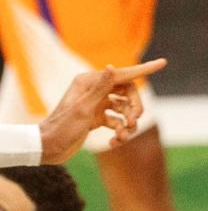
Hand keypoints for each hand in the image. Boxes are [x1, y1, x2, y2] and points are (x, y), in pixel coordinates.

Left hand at [39, 60, 165, 160]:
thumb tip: (111, 66)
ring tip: (121, 137)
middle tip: (134, 121)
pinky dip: (119, 132)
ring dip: (127, 124)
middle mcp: (93, 90)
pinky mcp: (96, 118)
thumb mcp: (83, 108)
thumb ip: (100, 88)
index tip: (162, 63)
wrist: (48, 147)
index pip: (122, 74)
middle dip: (134, 107)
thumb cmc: (62, 127)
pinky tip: (113, 143)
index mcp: (89, 82)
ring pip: (123, 109)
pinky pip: (117, 122)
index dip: (143, 69)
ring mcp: (95, 104)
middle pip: (127, 92)